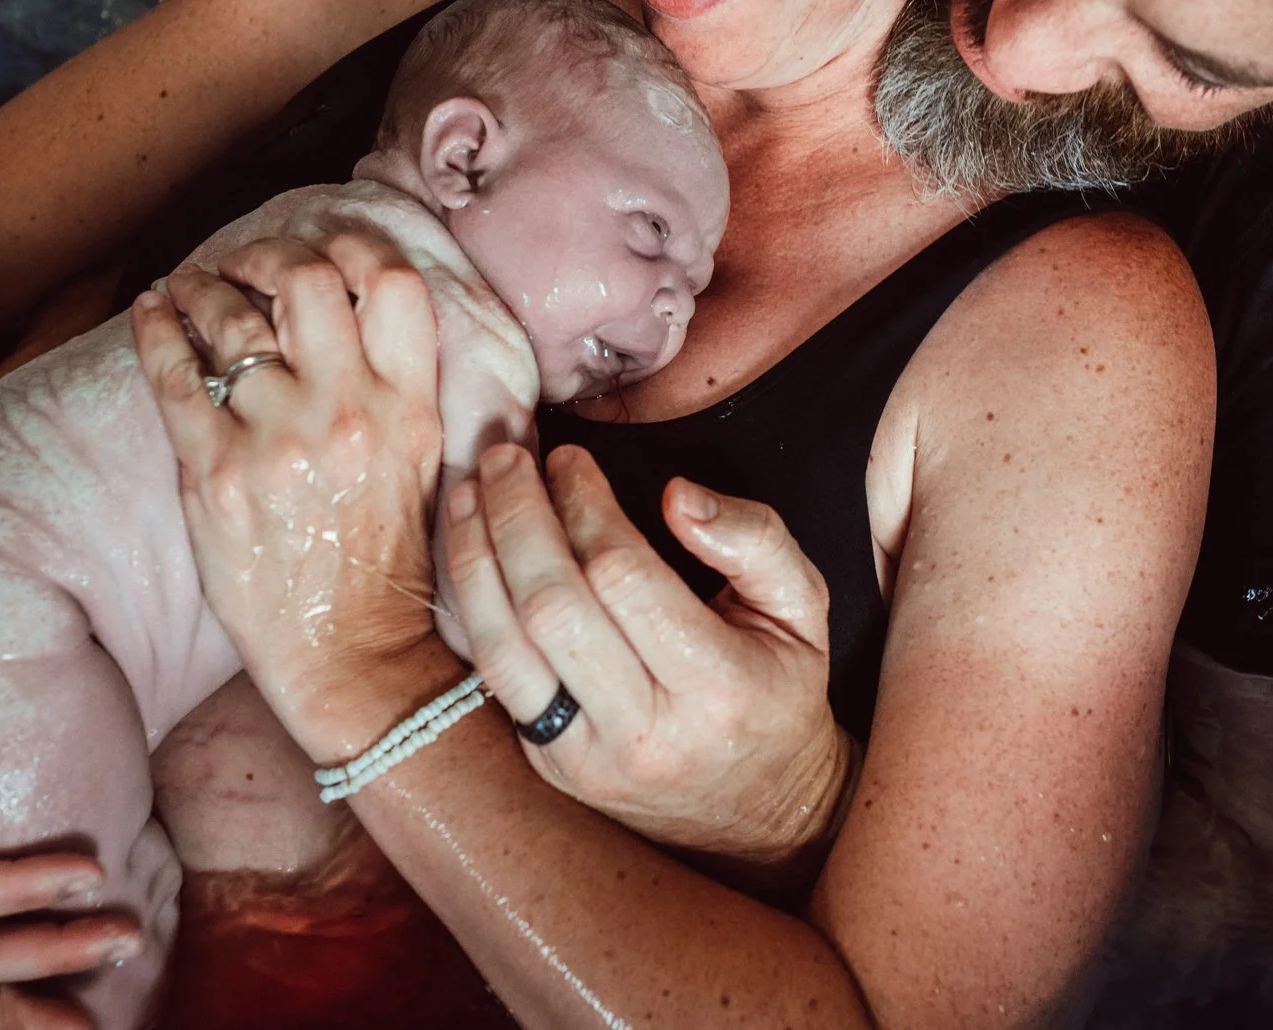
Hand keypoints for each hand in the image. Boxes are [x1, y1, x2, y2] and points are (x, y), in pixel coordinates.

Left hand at [129, 232, 449, 758]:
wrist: (351, 656)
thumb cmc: (384, 561)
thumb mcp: (422, 464)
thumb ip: (399, 386)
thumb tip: (361, 308)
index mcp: (407, 408)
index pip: (394, 283)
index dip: (354, 247)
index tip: (322, 251)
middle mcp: (346, 412)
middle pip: (308, 277)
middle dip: (267, 254)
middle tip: (245, 264)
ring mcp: (276, 441)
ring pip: (232, 316)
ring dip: (204, 288)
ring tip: (190, 287)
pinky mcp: (213, 475)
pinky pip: (174, 375)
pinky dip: (155, 329)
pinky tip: (151, 311)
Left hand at [445, 443, 854, 877]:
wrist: (757, 815)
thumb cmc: (775, 693)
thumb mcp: (804, 612)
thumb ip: (756, 541)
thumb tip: (678, 496)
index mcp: (717, 688)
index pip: (623, 576)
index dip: (584, 505)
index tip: (569, 460)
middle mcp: (645, 733)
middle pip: (552, 607)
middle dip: (517, 517)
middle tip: (506, 457)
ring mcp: (585, 759)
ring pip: (502, 647)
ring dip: (475, 557)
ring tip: (468, 491)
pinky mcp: (547, 765)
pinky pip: (493, 676)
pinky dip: (472, 605)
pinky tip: (468, 549)